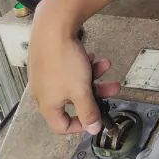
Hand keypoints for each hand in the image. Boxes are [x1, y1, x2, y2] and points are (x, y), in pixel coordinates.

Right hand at [28, 20, 120, 135]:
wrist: (52, 28)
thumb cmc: (64, 62)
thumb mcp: (81, 91)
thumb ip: (88, 111)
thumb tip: (93, 129)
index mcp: (48, 105)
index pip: (61, 126)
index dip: (80, 125)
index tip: (97, 117)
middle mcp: (44, 92)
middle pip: (74, 101)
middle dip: (96, 94)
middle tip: (113, 88)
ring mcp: (47, 75)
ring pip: (75, 82)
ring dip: (93, 75)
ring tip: (106, 65)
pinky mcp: (51, 60)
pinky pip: (70, 69)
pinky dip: (84, 65)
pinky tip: (93, 56)